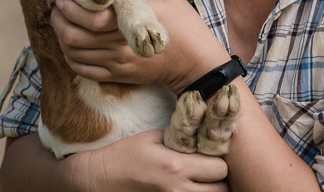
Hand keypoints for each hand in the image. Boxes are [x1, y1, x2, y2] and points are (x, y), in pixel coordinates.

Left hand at [51, 0, 229, 93]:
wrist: (196, 62)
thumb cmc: (183, 23)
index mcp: (130, 24)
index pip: (89, 18)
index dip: (70, 8)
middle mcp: (119, 47)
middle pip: (75, 38)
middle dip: (58, 21)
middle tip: (56, 8)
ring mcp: (117, 64)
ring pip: (75, 55)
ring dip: (61, 38)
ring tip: (61, 23)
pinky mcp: (118, 76)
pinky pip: (84, 71)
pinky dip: (71, 58)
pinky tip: (71, 45)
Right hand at [74, 130, 228, 191]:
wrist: (101, 179)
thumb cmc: (125, 155)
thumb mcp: (153, 138)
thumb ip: (182, 140)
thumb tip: (203, 139)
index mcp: (176, 166)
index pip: (220, 168)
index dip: (219, 161)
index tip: (210, 156)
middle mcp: (178, 189)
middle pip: (222, 189)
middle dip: (218, 179)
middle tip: (207, 170)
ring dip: (209, 190)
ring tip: (199, 180)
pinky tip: (187, 187)